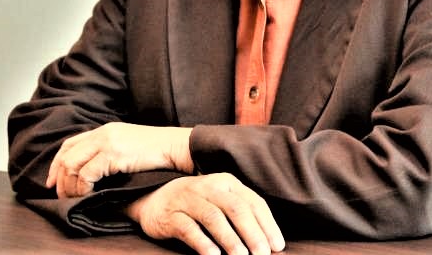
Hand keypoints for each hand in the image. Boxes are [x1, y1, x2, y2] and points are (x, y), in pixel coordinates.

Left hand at [46, 122, 192, 197]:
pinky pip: (87, 174)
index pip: (69, 144)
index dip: (55, 164)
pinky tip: (89, 195)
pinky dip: (83, 187)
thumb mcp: (128, 146)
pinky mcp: (114, 153)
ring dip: (70, 186)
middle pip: (66, 156)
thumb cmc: (157, 152)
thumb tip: (91, 172)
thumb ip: (109, 151)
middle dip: (60, 179)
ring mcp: (107, 141)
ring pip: (72, 165)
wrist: (176, 147)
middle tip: (62, 196)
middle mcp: (103, 133)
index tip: (52, 183)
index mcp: (105, 130)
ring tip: (76, 198)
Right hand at [126, 174, 284, 254]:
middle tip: (263, 254)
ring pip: (214, 218)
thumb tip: (266, 241)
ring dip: (230, 239)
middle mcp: (210, 187)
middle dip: (253, 233)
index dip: (268, 224)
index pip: (253, 202)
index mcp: (228, 183)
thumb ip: (240, 214)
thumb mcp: (220, 201)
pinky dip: (202, 242)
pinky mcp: (171, 215)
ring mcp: (189, 199)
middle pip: (236, 209)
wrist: (154, 198)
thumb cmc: (196, 204)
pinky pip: (189, 228)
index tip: (277, 245)